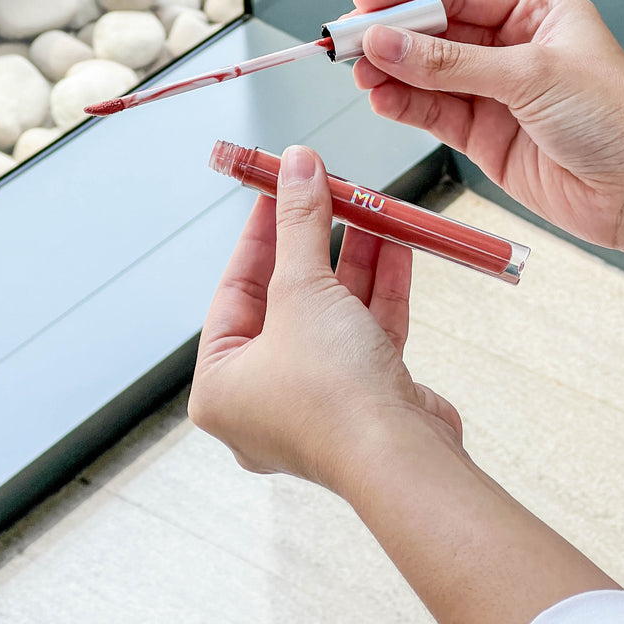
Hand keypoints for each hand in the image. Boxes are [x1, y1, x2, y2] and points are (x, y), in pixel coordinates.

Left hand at [188, 145, 461, 494]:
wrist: (401, 462)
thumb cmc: (330, 389)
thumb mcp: (303, 289)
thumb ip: (299, 223)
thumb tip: (297, 162)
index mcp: (222, 384)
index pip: (236, 289)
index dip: (260, 233)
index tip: (279, 188)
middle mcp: (265, 398)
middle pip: (289, 299)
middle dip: (317, 243)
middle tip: (332, 193)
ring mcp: (318, 403)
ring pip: (334, 314)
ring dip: (356, 260)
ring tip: (373, 209)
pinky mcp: (366, 402)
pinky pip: (367, 334)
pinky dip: (381, 291)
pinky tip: (398, 246)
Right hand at [353, 0, 623, 254]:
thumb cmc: (621, 121)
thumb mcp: (531, 75)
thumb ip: (452, 62)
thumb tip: (393, 42)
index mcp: (537, 13)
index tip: (365, 0)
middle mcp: (515, 50)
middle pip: (436, 33)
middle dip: (392, 36)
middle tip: (349, 41)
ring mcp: (498, 94)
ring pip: (429, 75)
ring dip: (392, 73)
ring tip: (359, 73)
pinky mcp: (487, 137)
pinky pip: (434, 113)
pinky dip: (404, 106)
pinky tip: (381, 99)